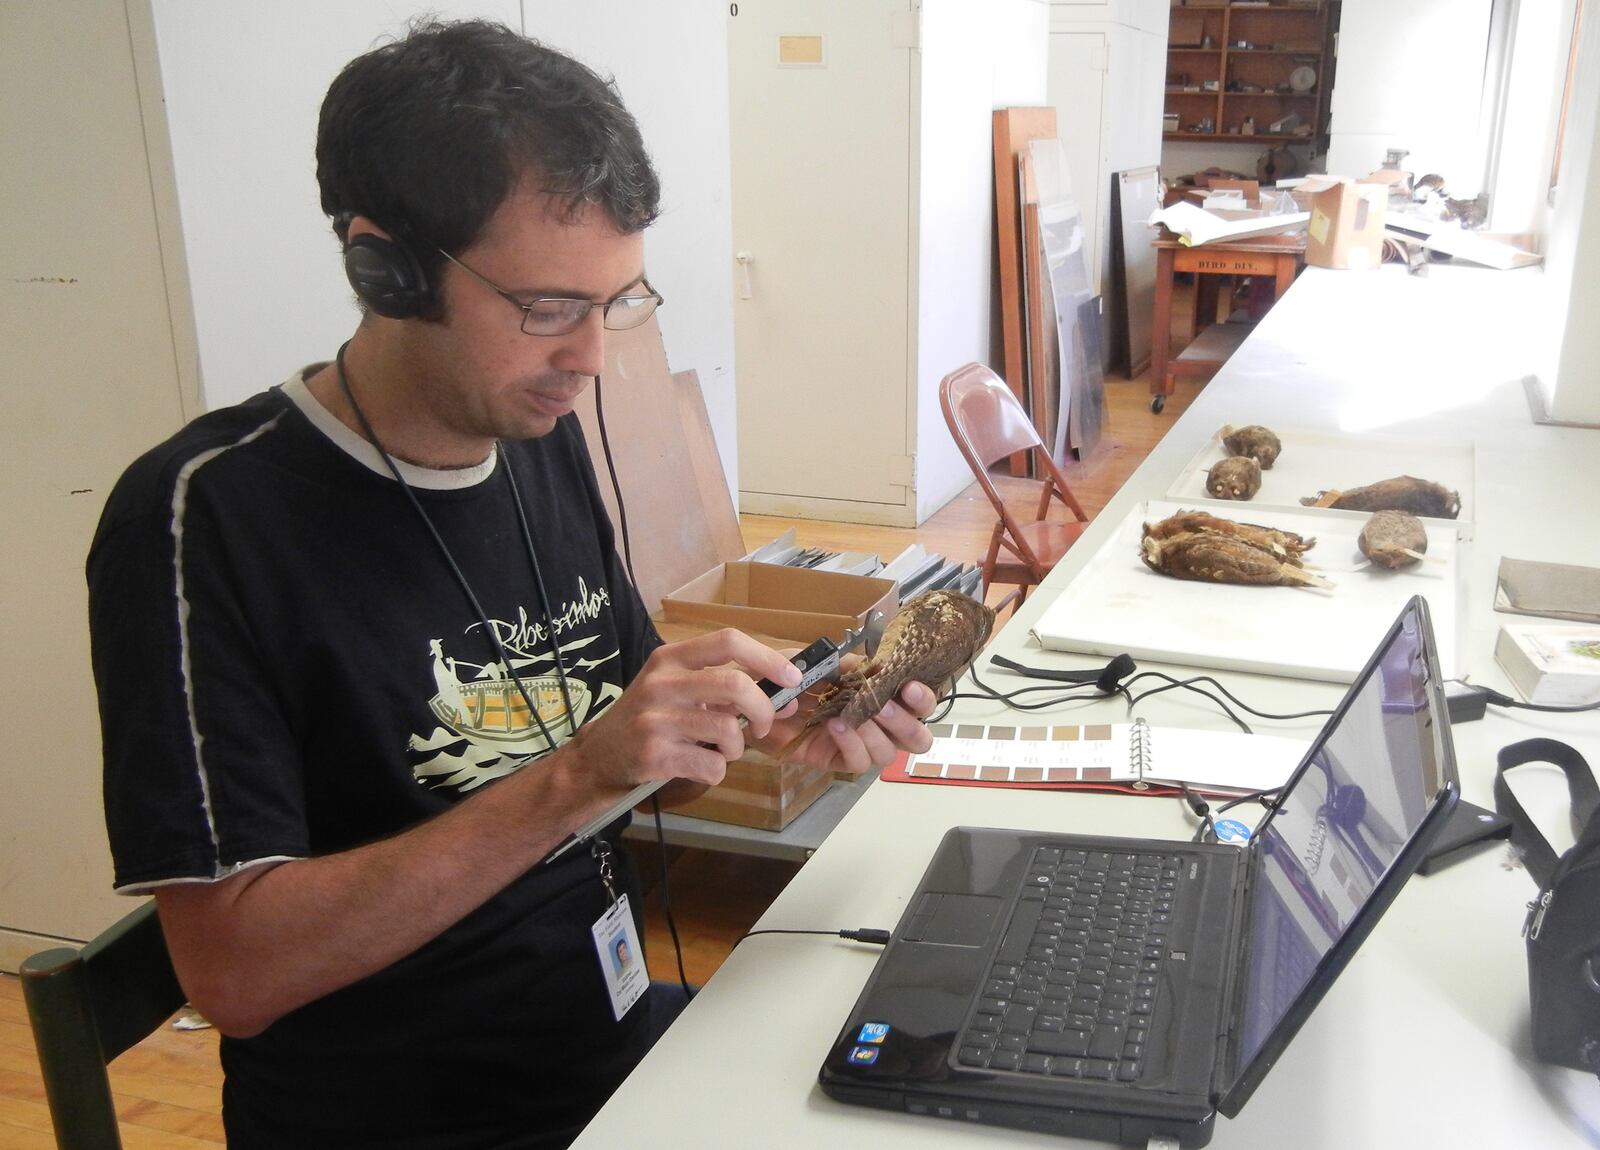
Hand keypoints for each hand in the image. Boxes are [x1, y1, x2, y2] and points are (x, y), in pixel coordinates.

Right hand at [561, 628, 802, 791]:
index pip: (727, 641)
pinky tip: (700, 766)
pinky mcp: (654, 755)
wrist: (599, 756)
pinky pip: (711, 765)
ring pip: (727, 730)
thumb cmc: (650, 717)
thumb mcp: (675, 686)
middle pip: (735, 684)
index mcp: (670, 658)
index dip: (767, 657)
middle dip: (763, 709)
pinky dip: (718, 771)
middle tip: (763, 725)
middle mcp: (662, 683)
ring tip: (723, 750)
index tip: (792, 678)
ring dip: (737, 747)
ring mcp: (656, 719)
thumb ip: (721, 684)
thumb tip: (785, 689)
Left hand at [760, 672, 936, 774]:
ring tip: (851, 715)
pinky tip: (834, 726)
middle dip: (906, 723)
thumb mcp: (819, 662)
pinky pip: (857, 762)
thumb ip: (847, 664)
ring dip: (874, 733)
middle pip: (916, 738)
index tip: (910, 687)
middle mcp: (878, 723)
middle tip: (885, 707)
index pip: (919, 703)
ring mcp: (859, 744)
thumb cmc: (791, 677)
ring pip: (888, 753)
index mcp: (881, 694)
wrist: (754, 698)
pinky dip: (850, 743)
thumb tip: (873, 667)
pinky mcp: (836, 760)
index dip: (923, 698)